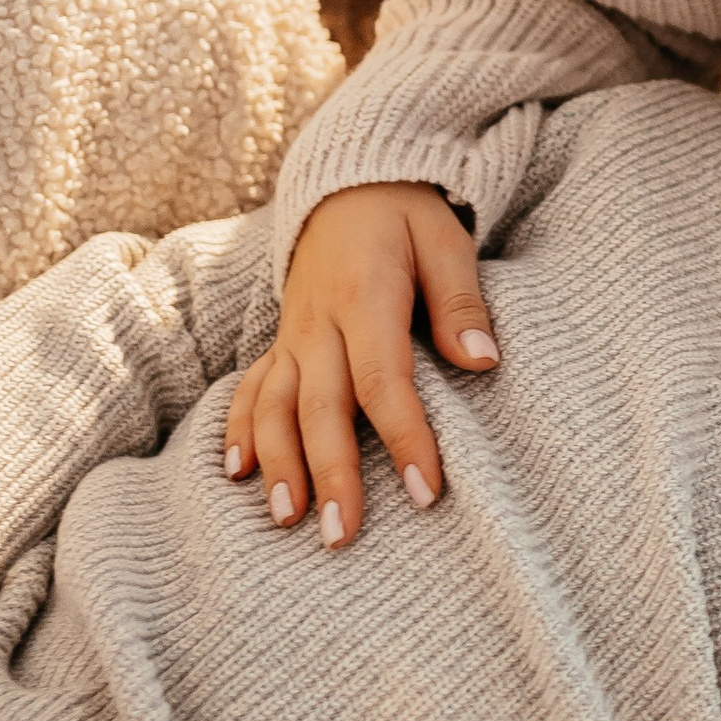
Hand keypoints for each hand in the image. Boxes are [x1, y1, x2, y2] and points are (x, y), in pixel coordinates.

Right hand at [228, 183, 495, 545]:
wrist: (349, 184)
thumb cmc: (408, 218)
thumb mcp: (446, 243)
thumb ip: (461, 304)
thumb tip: (484, 364)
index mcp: (365, 298)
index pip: (383, 381)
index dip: (405, 438)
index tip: (425, 492)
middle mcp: (318, 323)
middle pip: (321, 408)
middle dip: (331, 474)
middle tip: (343, 536)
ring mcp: (292, 334)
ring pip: (275, 406)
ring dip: (279, 464)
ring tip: (289, 519)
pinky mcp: (280, 341)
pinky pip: (251, 388)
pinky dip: (239, 429)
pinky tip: (236, 473)